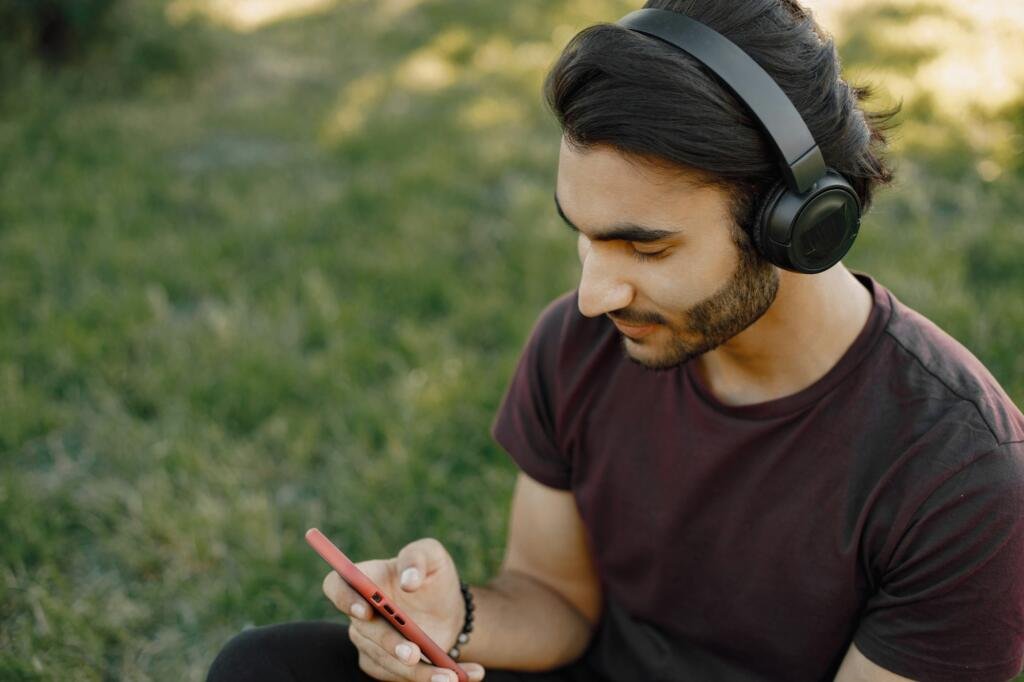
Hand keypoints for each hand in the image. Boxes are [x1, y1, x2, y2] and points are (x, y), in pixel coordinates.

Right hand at [322, 537, 485, 681]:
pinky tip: (465, 675)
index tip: (366, 610)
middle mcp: (361, 614)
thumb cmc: (432, 576)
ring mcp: (369, 643)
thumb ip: (418, 557)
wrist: (447, 610)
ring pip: (386, 662)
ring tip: (451, 675)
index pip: (336, 585)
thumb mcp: (432, 556)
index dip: (345, 598)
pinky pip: (402, 678)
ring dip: (418, 672)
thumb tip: (408, 580)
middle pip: (364, 632)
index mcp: (366, 579)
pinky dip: (432, 679)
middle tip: (415, 653)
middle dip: (390, 644)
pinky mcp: (383, 666)